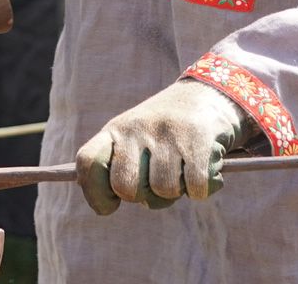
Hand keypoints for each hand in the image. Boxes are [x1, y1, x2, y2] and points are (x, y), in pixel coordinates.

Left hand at [75, 79, 256, 214]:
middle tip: (157, 183)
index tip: (111, 205)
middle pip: (126, 187)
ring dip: (177, 191)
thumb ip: (122, 168)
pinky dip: (203, 188)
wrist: (209, 93)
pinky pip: (196, 187)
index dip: (95, 192)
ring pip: (164, 190)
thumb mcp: (136, 139)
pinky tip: (205, 169)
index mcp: (116, 129)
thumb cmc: (167, 131)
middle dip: (143, 196)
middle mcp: (137, 127)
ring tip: (183, 171)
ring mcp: (167, 132)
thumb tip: (115, 202)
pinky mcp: (198, 138)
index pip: (89, 162)